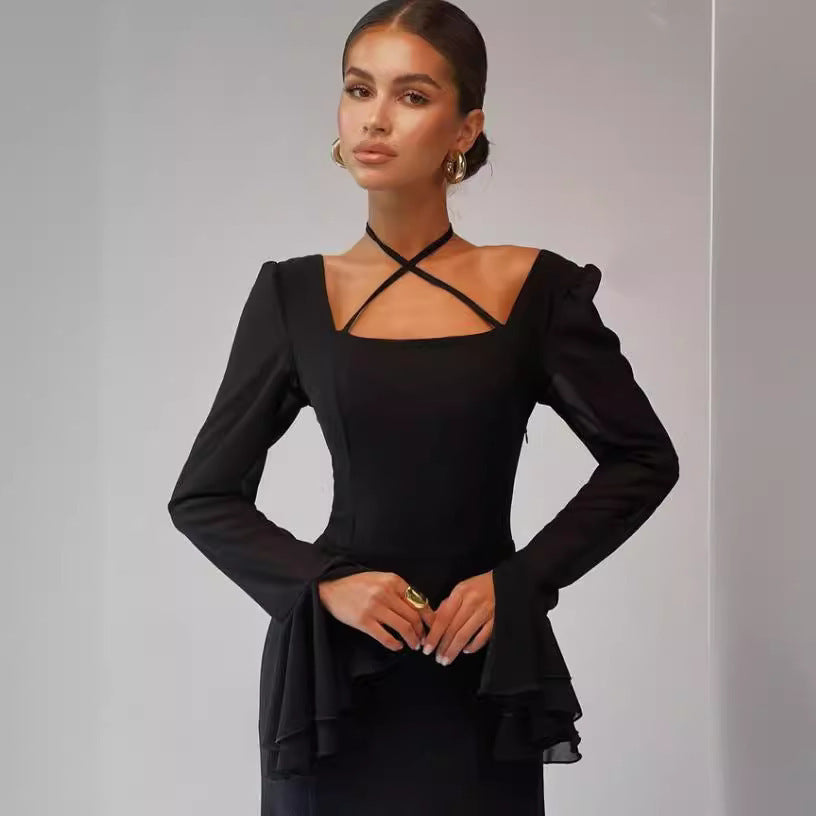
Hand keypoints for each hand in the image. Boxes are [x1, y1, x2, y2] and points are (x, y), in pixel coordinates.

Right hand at [317, 571, 435, 651]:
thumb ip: (399, 589)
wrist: (331, 588)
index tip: (432, 627)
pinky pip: (386, 636)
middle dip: (422, 631)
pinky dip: (395, 644)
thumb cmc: (358, 584)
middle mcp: (386, 593)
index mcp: (393, 580)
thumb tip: (420, 607)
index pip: (419, 601)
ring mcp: (374, 607)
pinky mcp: (363, 621)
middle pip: (413, 616)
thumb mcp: (380, 579)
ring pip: (403, 627)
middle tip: (423, 640)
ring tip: (414, 645)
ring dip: (412, 639)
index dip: (429, 618)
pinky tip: (397, 646)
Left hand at [420, 571, 494, 664]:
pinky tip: (465, 651)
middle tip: (437, 659)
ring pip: (466, 635)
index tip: (427, 648)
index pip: (443, 617)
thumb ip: (447, 605)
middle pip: (454, 628)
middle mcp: (471, 603)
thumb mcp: (460, 589)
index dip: (434, 634)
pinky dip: (473, 646)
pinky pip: (483, 637)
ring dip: (454, 649)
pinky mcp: (496, 620)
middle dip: (443, 646)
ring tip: (446, 659)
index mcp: (460, 593)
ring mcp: (485, 612)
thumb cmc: (477, 586)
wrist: (502, 582)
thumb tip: (432, 624)